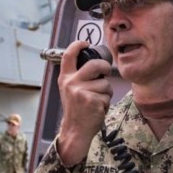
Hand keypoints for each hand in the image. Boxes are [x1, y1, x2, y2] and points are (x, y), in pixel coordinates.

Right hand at [56, 40, 112, 165]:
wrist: (75, 129)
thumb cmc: (76, 110)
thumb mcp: (70, 90)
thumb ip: (77, 77)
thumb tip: (96, 65)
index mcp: (65, 78)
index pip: (68, 56)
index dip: (77, 45)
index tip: (85, 43)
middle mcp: (71, 83)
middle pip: (95, 65)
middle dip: (105, 67)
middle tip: (106, 72)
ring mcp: (81, 92)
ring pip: (104, 83)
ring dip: (105, 92)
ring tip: (96, 101)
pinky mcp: (92, 100)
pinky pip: (107, 96)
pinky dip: (106, 103)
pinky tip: (97, 109)